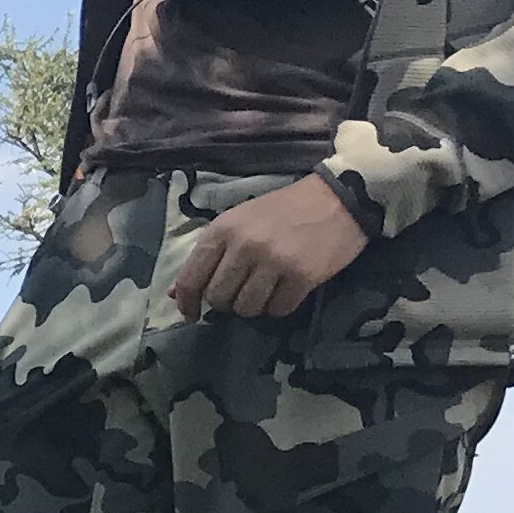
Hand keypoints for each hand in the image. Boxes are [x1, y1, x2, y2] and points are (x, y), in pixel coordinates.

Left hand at [166, 174, 368, 320]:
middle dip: (227, 302)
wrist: (339, 198)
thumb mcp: (239, 221)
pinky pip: (278, 310)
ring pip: (246, 309)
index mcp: (223, 230)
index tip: (191, 314)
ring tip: (266, 288)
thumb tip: (175, 293)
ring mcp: (274, 261)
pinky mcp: (302, 276)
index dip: (186, 302)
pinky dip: (280, 306)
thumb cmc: (283, 210)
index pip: (191, 278)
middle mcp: (244, 246)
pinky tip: (287, 289)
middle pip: (218, 299)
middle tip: (242, 291)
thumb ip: (208, 255)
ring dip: (254, 306)